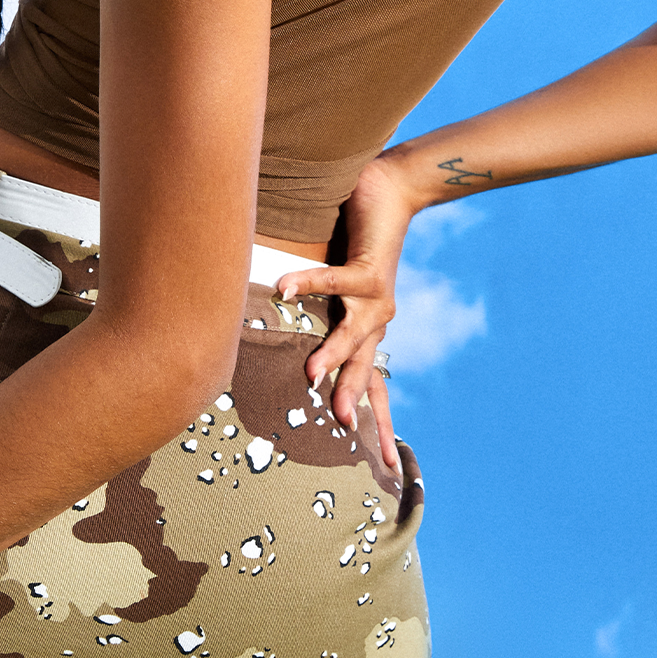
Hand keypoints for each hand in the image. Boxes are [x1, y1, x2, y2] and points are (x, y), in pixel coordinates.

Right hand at [275, 153, 416, 473]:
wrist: (393, 190)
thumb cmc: (355, 233)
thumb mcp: (332, 281)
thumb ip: (307, 306)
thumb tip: (264, 319)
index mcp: (368, 328)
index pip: (374, 385)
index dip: (380, 425)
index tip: (388, 467)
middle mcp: (376, 320)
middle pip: (367, 372)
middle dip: (354, 402)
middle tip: (341, 431)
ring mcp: (377, 298)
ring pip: (353, 334)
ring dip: (332, 354)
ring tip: (311, 374)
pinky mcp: (372, 269)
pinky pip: (336, 280)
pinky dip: (309, 283)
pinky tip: (283, 288)